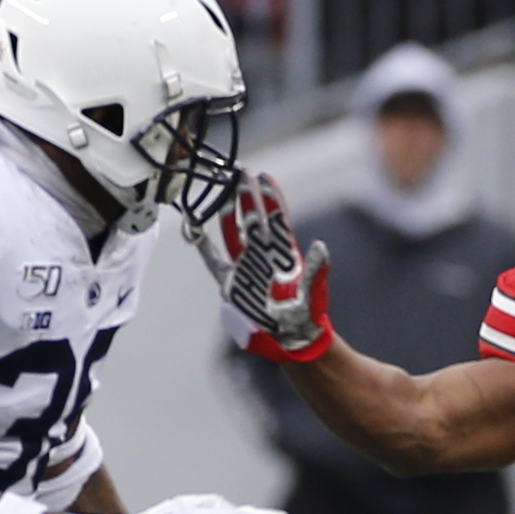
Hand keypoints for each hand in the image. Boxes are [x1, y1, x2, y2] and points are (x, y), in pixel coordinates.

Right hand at [196, 171, 334, 362]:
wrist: (293, 341)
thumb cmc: (307, 318)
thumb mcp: (314, 294)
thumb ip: (315, 271)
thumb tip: (320, 245)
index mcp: (284, 256)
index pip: (276, 220)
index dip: (271, 199)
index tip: (264, 177)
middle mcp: (264, 257)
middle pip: (253, 220)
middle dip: (247, 196)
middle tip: (241, 172)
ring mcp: (248, 268)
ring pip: (235, 234)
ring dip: (229, 213)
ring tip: (223, 191)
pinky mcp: (233, 284)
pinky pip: (215, 262)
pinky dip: (204, 248)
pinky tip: (194, 231)